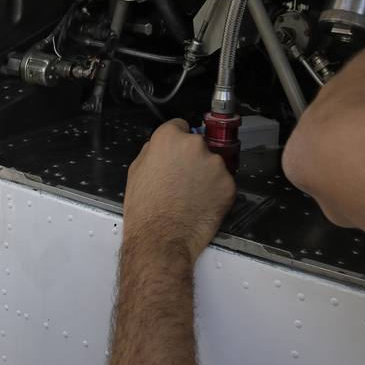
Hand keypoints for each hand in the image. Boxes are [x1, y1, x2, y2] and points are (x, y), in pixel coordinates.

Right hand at [122, 119, 236, 259]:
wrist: (161, 239)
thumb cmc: (146, 210)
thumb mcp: (136, 171)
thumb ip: (152, 152)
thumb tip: (161, 150)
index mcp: (169, 138)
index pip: (180, 126)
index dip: (177, 142)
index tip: (177, 153)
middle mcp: (195, 145)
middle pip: (198, 145)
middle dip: (192, 159)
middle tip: (182, 181)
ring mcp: (215, 164)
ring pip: (212, 165)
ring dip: (206, 176)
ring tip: (190, 197)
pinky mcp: (229, 184)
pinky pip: (224, 183)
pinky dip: (216, 192)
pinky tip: (201, 205)